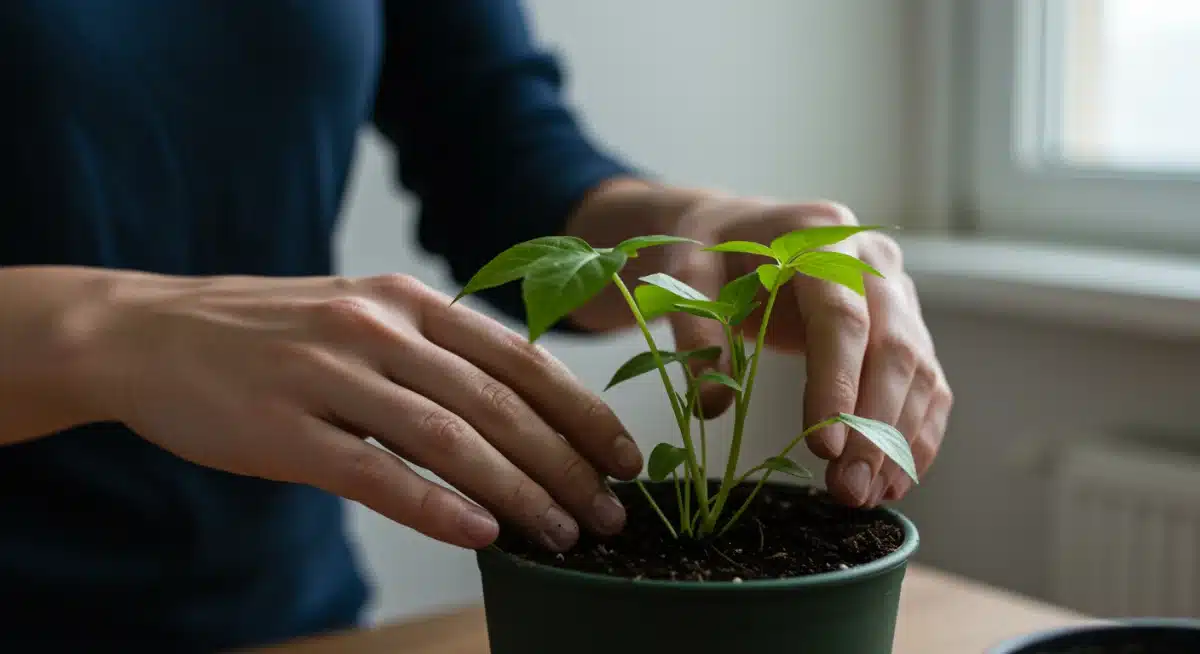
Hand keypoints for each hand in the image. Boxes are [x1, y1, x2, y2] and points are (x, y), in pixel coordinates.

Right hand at [84, 273, 641, 550]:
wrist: (148, 332)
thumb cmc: (268, 332)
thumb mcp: (359, 314)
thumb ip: (432, 352)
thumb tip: (515, 415)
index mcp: (406, 300)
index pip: (520, 357)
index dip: (582, 411)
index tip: (624, 457)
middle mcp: (378, 328)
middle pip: (499, 403)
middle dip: (566, 464)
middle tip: (606, 514)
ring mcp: (330, 375)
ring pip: (451, 440)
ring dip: (518, 494)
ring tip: (559, 535)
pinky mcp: (285, 429)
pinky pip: (376, 474)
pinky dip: (437, 508)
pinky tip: (481, 535)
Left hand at [663, 196, 952, 507]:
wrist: (739, 228)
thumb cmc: (711, 250)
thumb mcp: (684, 274)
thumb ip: (696, 330)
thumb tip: (712, 406)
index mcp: (819, 236)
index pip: (842, 315)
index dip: (838, 382)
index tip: (825, 446)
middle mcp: (873, 259)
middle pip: (892, 347)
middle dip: (873, 427)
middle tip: (847, 489)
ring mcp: (898, 292)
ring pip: (919, 371)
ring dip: (897, 440)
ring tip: (864, 497)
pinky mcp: (905, 326)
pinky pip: (928, 383)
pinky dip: (916, 435)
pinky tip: (893, 480)